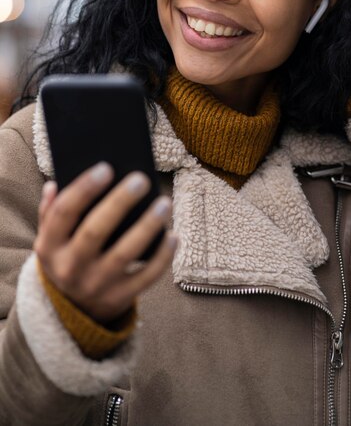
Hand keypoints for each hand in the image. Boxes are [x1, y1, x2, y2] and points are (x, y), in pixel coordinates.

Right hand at [34, 163, 176, 323]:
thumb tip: (55, 184)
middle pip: (95, 230)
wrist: (71, 310)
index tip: (106, 167)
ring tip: (164, 203)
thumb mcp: (50, 239)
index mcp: (50, 246)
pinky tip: (173, 235)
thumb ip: (51, 211)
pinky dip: (162, 256)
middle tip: (141, 179)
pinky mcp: (120, 297)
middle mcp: (70, 267)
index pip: (64, 213)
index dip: (83, 189)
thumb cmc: (67, 257)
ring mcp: (96, 285)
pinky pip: (146, 276)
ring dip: (147, 226)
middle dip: (119, 202)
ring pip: (124, 253)